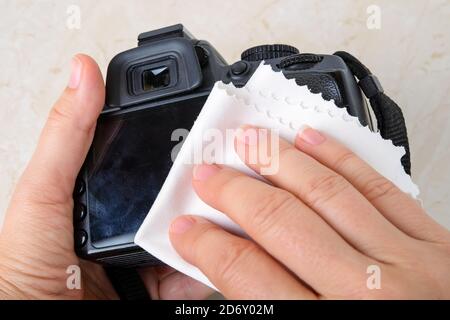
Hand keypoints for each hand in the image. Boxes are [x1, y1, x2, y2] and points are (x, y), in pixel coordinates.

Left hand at [0, 55, 211, 299]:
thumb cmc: (26, 266)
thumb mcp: (43, 193)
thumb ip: (67, 137)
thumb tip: (82, 73)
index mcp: (107, 190)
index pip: (148, 158)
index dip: (175, 141)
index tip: (203, 127)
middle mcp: (131, 218)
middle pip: (175, 195)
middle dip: (200, 183)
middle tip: (226, 169)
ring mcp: (147, 252)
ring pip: (190, 231)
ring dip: (208, 222)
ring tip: (230, 206)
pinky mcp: (159, 284)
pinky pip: (191, 269)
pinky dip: (205, 262)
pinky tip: (217, 248)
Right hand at [169, 125, 449, 298]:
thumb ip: (257, 306)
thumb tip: (208, 274)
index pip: (245, 272)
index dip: (206, 245)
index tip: (186, 228)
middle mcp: (366, 295)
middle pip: (281, 222)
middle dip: (234, 193)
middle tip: (207, 174)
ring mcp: (408, 264)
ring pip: (327, 192)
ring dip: (281, 161)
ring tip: (251, 140)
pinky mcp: (436, 244)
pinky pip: (380, 187)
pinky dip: (340, 159)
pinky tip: (313, 140)